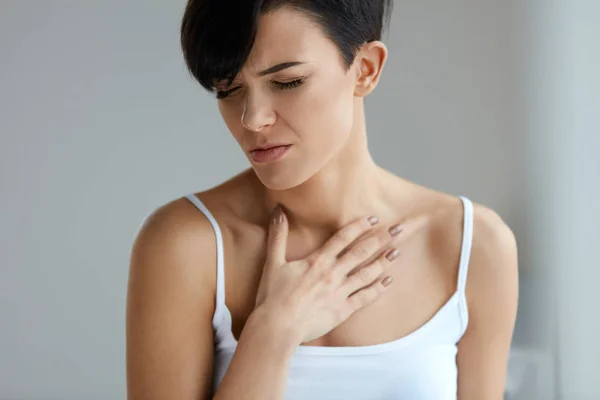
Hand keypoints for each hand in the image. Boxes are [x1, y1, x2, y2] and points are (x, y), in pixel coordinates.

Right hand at [254, 205, 401, 344]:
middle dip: (380, 240)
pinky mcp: (342, 310)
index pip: (343, 238)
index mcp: (317, 261)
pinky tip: (388, 281)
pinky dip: (378, 289)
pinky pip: (365, 298)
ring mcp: (339, 293)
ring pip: (367, 274)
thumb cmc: (273, 296)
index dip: (359, 226)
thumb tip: (278, 210)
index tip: (374, 218)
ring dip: (383, 262)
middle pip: (361, 253)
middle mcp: (332, 274)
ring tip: (397, 252)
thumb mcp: (273, 262)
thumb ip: (278, 236)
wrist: (277, 327)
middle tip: (397, 230)